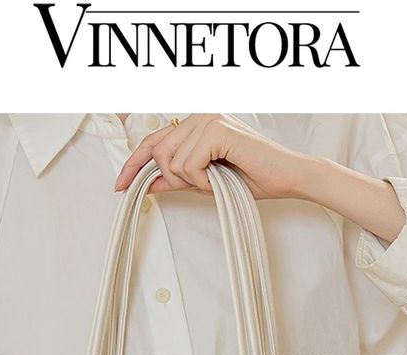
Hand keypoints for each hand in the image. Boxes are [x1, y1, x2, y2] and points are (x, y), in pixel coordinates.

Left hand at [113, 112, 405, 242]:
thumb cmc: (253, 178)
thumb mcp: (206, 182)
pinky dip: (201, 180)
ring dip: (192, 181)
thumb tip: (149, 185)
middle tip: (202, 185)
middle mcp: (199, 115)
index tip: (119, 187)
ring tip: (215, 180)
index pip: (153, 141)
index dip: (133, 164)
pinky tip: (219, 177)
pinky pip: (188, 164)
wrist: (287, 178)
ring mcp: (207, 119)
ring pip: (172, 160)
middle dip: (174, 177)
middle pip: (158, 151)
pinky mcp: (217, 130)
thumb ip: (178, 179)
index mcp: (195, 124)